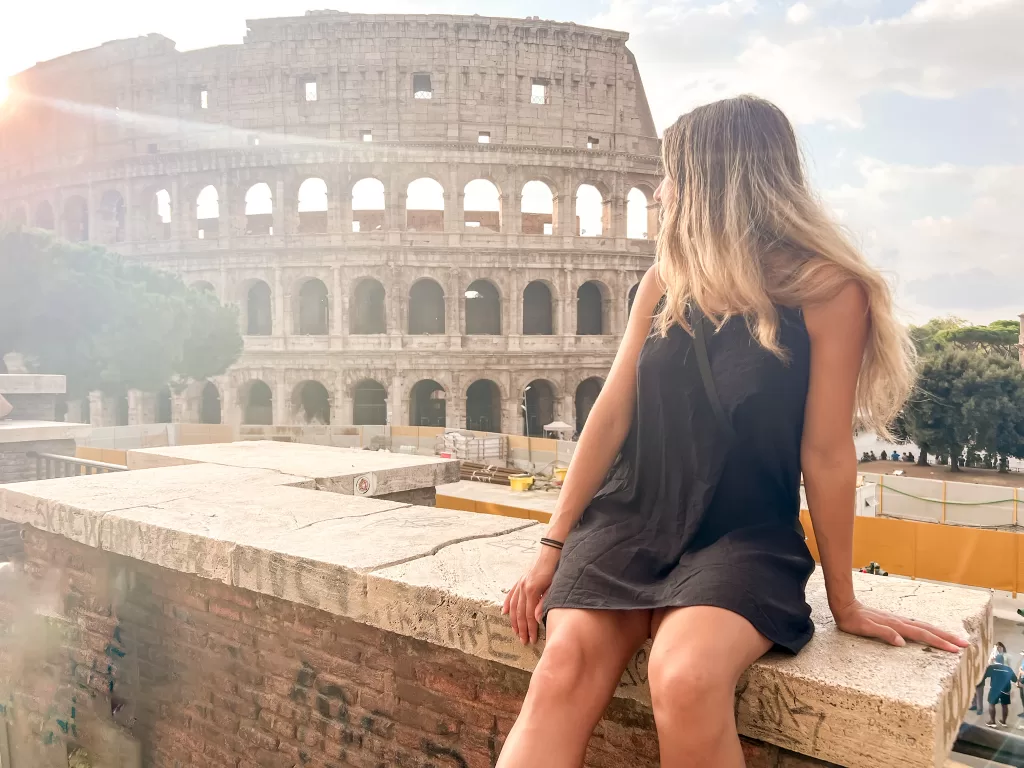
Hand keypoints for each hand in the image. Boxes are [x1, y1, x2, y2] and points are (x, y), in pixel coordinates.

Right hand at [501, 544, 560, 643]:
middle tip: (524, 641)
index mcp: (532, 590)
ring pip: (514, 605)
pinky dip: (508, 603)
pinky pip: (512, 593)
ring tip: (516, 632)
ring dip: (514, 620)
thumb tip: (536, 618)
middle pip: (520, 613)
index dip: (530, 629)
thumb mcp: (553, 585)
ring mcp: (521, 583)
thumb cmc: (556, 567)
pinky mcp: (522, 579)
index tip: (532, 640)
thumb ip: (544, 602)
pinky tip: (505, 612)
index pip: (529, 615)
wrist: (552, 548)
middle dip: (522, 628)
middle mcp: (524, 587)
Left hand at [832, 598, 968, 652]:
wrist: (845, 606)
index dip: (939, 642)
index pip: (922, 634)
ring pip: (923, 626)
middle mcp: (900, 622)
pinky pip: (916, 626)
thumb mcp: (865, 629)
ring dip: (939, 633)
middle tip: (965, 644)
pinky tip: (930, 632)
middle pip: (928, 629)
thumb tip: (902, 642)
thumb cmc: (853, 621)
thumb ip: (883, 633)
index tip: (955, 649)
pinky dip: (928, 630)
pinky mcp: (894, 621)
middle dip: (946, 637)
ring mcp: (898, 621)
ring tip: (954, 639)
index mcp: (896, 625)